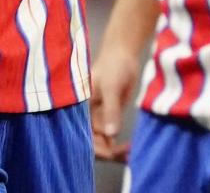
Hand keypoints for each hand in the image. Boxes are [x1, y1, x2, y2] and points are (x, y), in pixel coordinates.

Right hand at [89, 45, 143, 161]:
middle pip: (92, 142)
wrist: (123, 55)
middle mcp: (86, 116)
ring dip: (114, 151)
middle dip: (106, 152)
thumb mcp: (111, 88)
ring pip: (102, 142)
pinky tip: (130, 149)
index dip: (94, 147)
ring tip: (130, 155)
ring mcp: (97, 118)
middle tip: (125, 155)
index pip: (82, 135)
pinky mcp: (109, 117)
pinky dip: (119, 145)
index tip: (110, 153)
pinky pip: (111, 136)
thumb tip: (111, 134)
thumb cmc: (113, 66)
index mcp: (80, 109)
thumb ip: (110, 110)